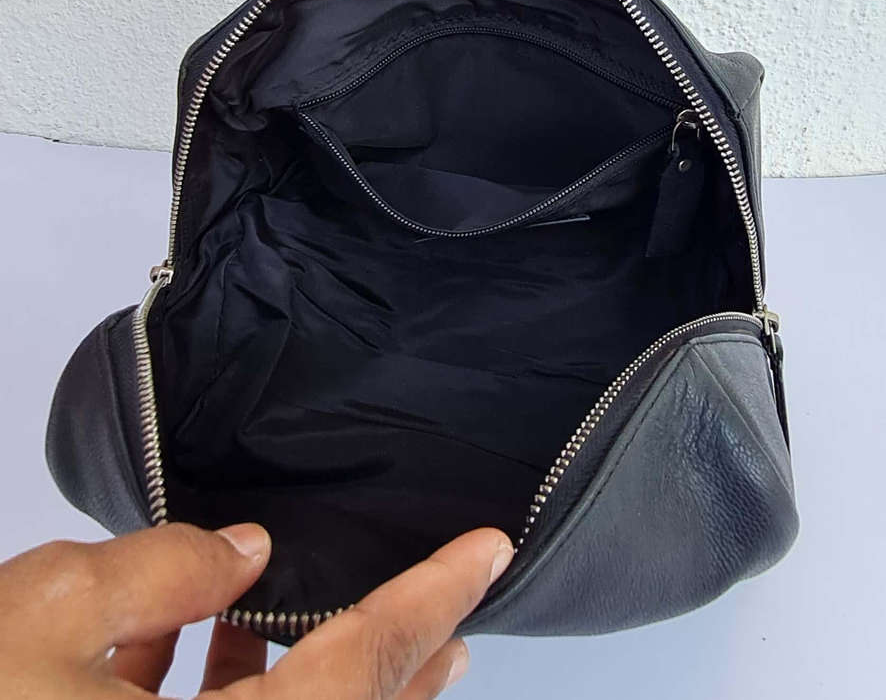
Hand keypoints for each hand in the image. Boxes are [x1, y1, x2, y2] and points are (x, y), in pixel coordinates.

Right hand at [0, 522, 513, 697]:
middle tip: (448, 612)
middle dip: (407, 658)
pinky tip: (193, 654)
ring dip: (316, 676)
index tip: (493, 548)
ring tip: (322, 622)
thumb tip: (237, 549)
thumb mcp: (36, 622)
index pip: (368, 656)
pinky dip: (226, 696)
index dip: (438, 591)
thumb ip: (154, 569)